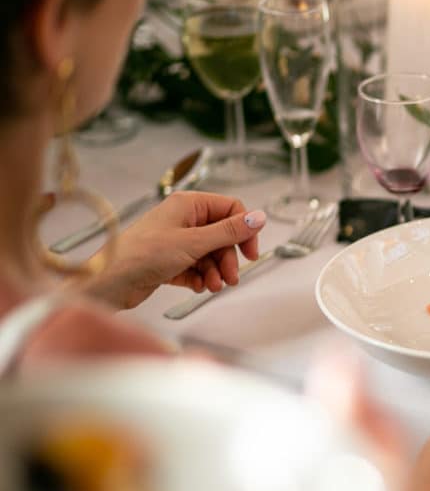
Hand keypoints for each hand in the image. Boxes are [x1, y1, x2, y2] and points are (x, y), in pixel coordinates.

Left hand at [87, 191, 266, 308]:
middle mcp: (182, 219)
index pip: (230, 209)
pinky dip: (202, 278)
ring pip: (210, 254)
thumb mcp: (194, 242)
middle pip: (221, 236)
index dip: (243, 230)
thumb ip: (230, 232)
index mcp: (188, 204)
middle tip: (231, 276)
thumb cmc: (142, 254)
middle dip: (228, 258)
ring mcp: (175, 240)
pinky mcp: (169, 261)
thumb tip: (259, 217)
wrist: (110, 281)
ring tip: (214, 286)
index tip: (249, 252)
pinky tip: (200, 286)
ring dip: (216, 271)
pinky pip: (196, 267)